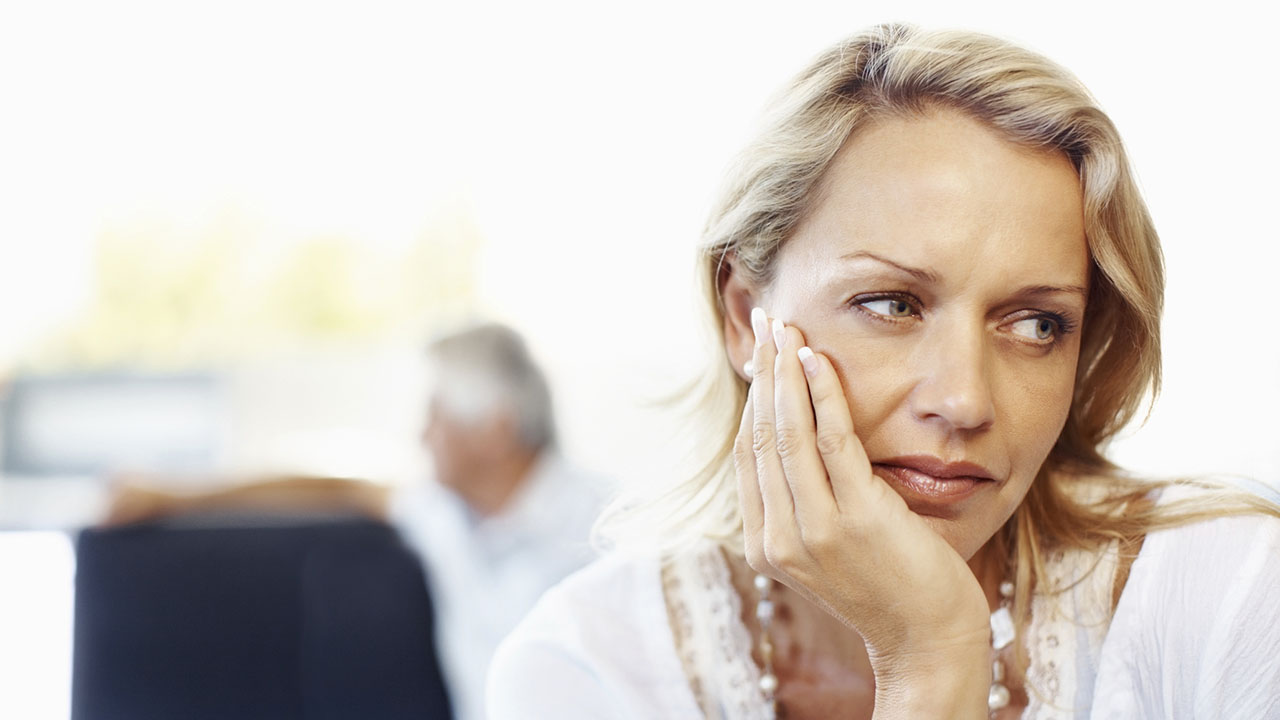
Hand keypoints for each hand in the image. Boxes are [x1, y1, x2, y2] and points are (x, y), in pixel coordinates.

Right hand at [734, 308, 989, 716]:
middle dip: (764, 372)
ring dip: (786, 372)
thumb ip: (805, 500)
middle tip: (768, 323)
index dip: (753, 397)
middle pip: (761, 435)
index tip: (762, 354)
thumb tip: (796, 438)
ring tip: (788, 330)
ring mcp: (814, 530)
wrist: (927, 638)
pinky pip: (831, 441)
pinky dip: (822, 394)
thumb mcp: (829, 544)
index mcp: (765, 544)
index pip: (748, 454)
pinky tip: (819, 360)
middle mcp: (778, 538)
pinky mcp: (855, 518)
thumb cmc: (888, 585)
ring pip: (787, 432)